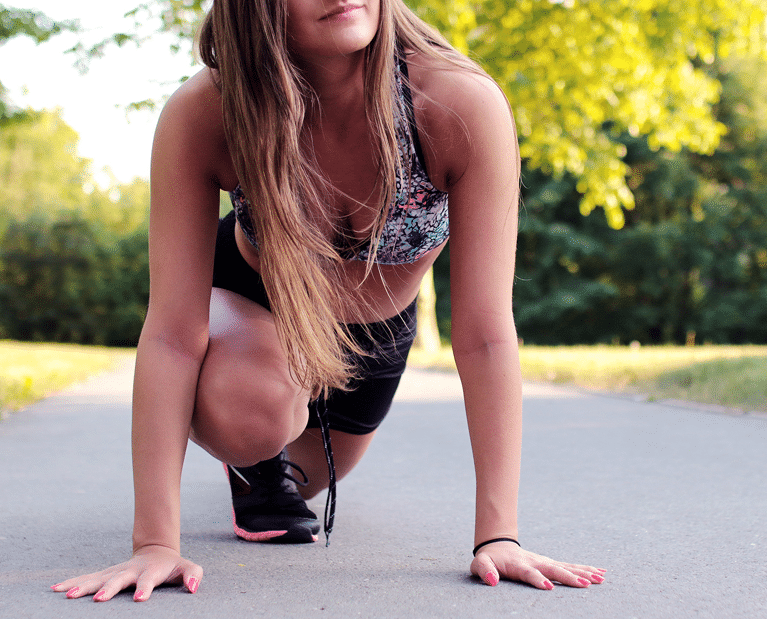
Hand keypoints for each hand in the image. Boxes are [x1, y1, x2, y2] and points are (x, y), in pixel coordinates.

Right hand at [50, 544, 202, 601]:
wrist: (157, 551)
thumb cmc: (173, 566)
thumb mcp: (188, 568)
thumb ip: (193, 575)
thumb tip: (194, 588)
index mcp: (150, 571)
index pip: (148, 580)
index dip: (145, 588)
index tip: (140, 599)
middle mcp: (130, 570)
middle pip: (118, 579)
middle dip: (108, 589)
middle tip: (98, 600)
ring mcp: (116, 571)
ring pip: (98, 578)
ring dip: (83, 586)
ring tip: (67, 595)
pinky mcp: (106, 574)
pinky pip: (87, 578)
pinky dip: (72, 582)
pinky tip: (56, 589)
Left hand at [470, 540, 605, 588]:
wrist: (497, 546)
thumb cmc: (489, 559)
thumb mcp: (480, 564)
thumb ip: (484, 571)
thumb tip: (492, 581)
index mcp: (518, 565)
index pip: (529, 573)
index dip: (537, 579)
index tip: (548, 587)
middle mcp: (535, 562)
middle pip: (553, 570)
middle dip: (568, 577)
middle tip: (585, 584)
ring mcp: (544, 562)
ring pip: (565, 567)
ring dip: (582, 573)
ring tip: (599, 579)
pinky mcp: (550, 564)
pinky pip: (569, 567)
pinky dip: (585, 570)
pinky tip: (600, 574)